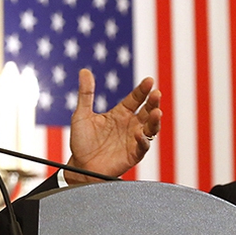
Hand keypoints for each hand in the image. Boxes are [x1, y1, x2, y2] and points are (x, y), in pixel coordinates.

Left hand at [64, 69, 161, 183]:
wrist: (79, 166)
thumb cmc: (81, 141)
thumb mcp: (82, 114)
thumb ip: (86, 94)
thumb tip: (84, 71)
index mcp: (119, 114)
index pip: (135, 99)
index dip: (142, 90)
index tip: (149, 81)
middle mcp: (129, 125)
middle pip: (146, 111)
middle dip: (153, 102)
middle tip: (156, 93)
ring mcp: (132, 140)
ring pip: (150, 128)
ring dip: (155, 120)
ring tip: (156, 112)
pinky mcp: (133, 154)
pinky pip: (142, 147)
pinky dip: (143, 140)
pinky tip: (139, 133)